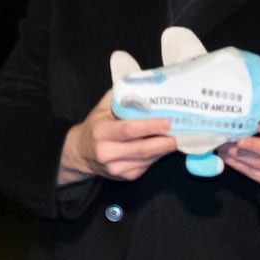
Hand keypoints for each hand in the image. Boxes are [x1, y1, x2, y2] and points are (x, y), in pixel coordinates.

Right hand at [59, 91, 176, 183]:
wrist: (80, 153)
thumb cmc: (96, 126)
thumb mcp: (102, 108)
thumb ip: (121, 96)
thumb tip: (145, 83)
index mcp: (102, 132)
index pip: (128, 130)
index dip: (149, 127)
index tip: (167, 123)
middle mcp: (107, 152)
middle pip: (141, 149)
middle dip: (163, 143)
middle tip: (179, 135)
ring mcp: (116, 167)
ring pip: (146, 160)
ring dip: (163, 150)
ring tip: (175, 140)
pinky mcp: (124, 176)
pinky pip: (145, 166)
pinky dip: (156, 157)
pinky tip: (162, 148)